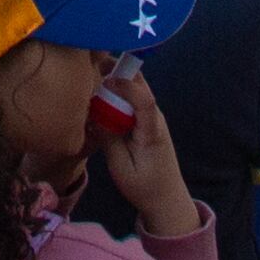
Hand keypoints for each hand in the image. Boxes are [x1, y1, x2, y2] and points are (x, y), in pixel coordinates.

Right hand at [97, 63, 200, 241]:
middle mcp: (155, 119)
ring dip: (117, 79)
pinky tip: (101, 92)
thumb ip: (108, 138)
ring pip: (137, 90)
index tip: (105, 80)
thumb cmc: (144, 187)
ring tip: (93, 72)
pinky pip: (133, 101)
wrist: (167, 199)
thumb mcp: (121, 167)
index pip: (144, 100)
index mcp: (151, 131)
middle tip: (93, 60)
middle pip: (141, 86)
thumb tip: (94, 113)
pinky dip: (118, 92)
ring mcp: (153, 119)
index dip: (126, 86)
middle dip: (119, 70)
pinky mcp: (148, 123)